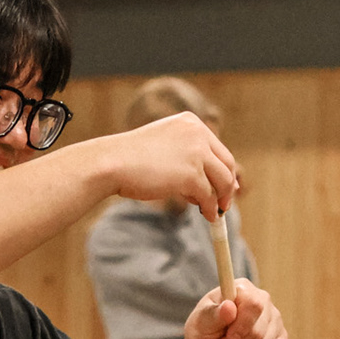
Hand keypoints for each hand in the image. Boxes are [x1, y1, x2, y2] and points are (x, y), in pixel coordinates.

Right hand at [91, 113, 238, 219]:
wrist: (111, 162)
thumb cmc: (131, 158)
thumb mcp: (164, 147)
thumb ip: (187, 157)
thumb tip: (211, 181)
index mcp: (190, 123)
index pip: (218, 149)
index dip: (225, 170)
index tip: (225, 186)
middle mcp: (197, 133)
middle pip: (227, 164)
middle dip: (228, 186)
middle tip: (224, 203)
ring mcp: (196, 153)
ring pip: (222, 181)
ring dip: (220, 199)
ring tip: (212, 212)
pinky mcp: (191, 175)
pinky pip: (209, 196)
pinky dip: (210, 208)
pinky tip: (206, 215)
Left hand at [184, 279, 285, 338]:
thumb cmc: (204, 332)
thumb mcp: (200, 323)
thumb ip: (213, 314)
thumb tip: (230, 307)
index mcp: (242, 288)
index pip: (254, 304)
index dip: (242, 326)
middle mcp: (263, 300)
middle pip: (259, 331)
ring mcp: (275, 319)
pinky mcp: (281, 338)